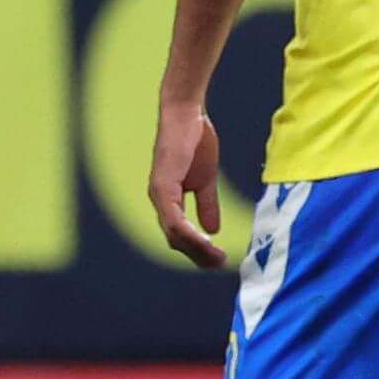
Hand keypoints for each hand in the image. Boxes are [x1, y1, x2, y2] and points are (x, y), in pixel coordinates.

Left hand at [151, 103, 228, 269]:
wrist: (188, 114)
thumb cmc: (195, 142)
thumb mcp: (205, 179)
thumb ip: (207, 204)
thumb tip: (213, 230)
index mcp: (169, 200)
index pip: (180, 234)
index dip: (197, 250)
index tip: (217, 260)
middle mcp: (160, 200)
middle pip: (175, 239)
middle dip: (198, 255)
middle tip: (219, 264)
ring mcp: (159, 193)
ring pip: (173, 233)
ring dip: (196, 248)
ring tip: (216, 257)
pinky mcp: (162, 184)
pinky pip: (173, 217)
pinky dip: (187, 231)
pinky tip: (204, 241)